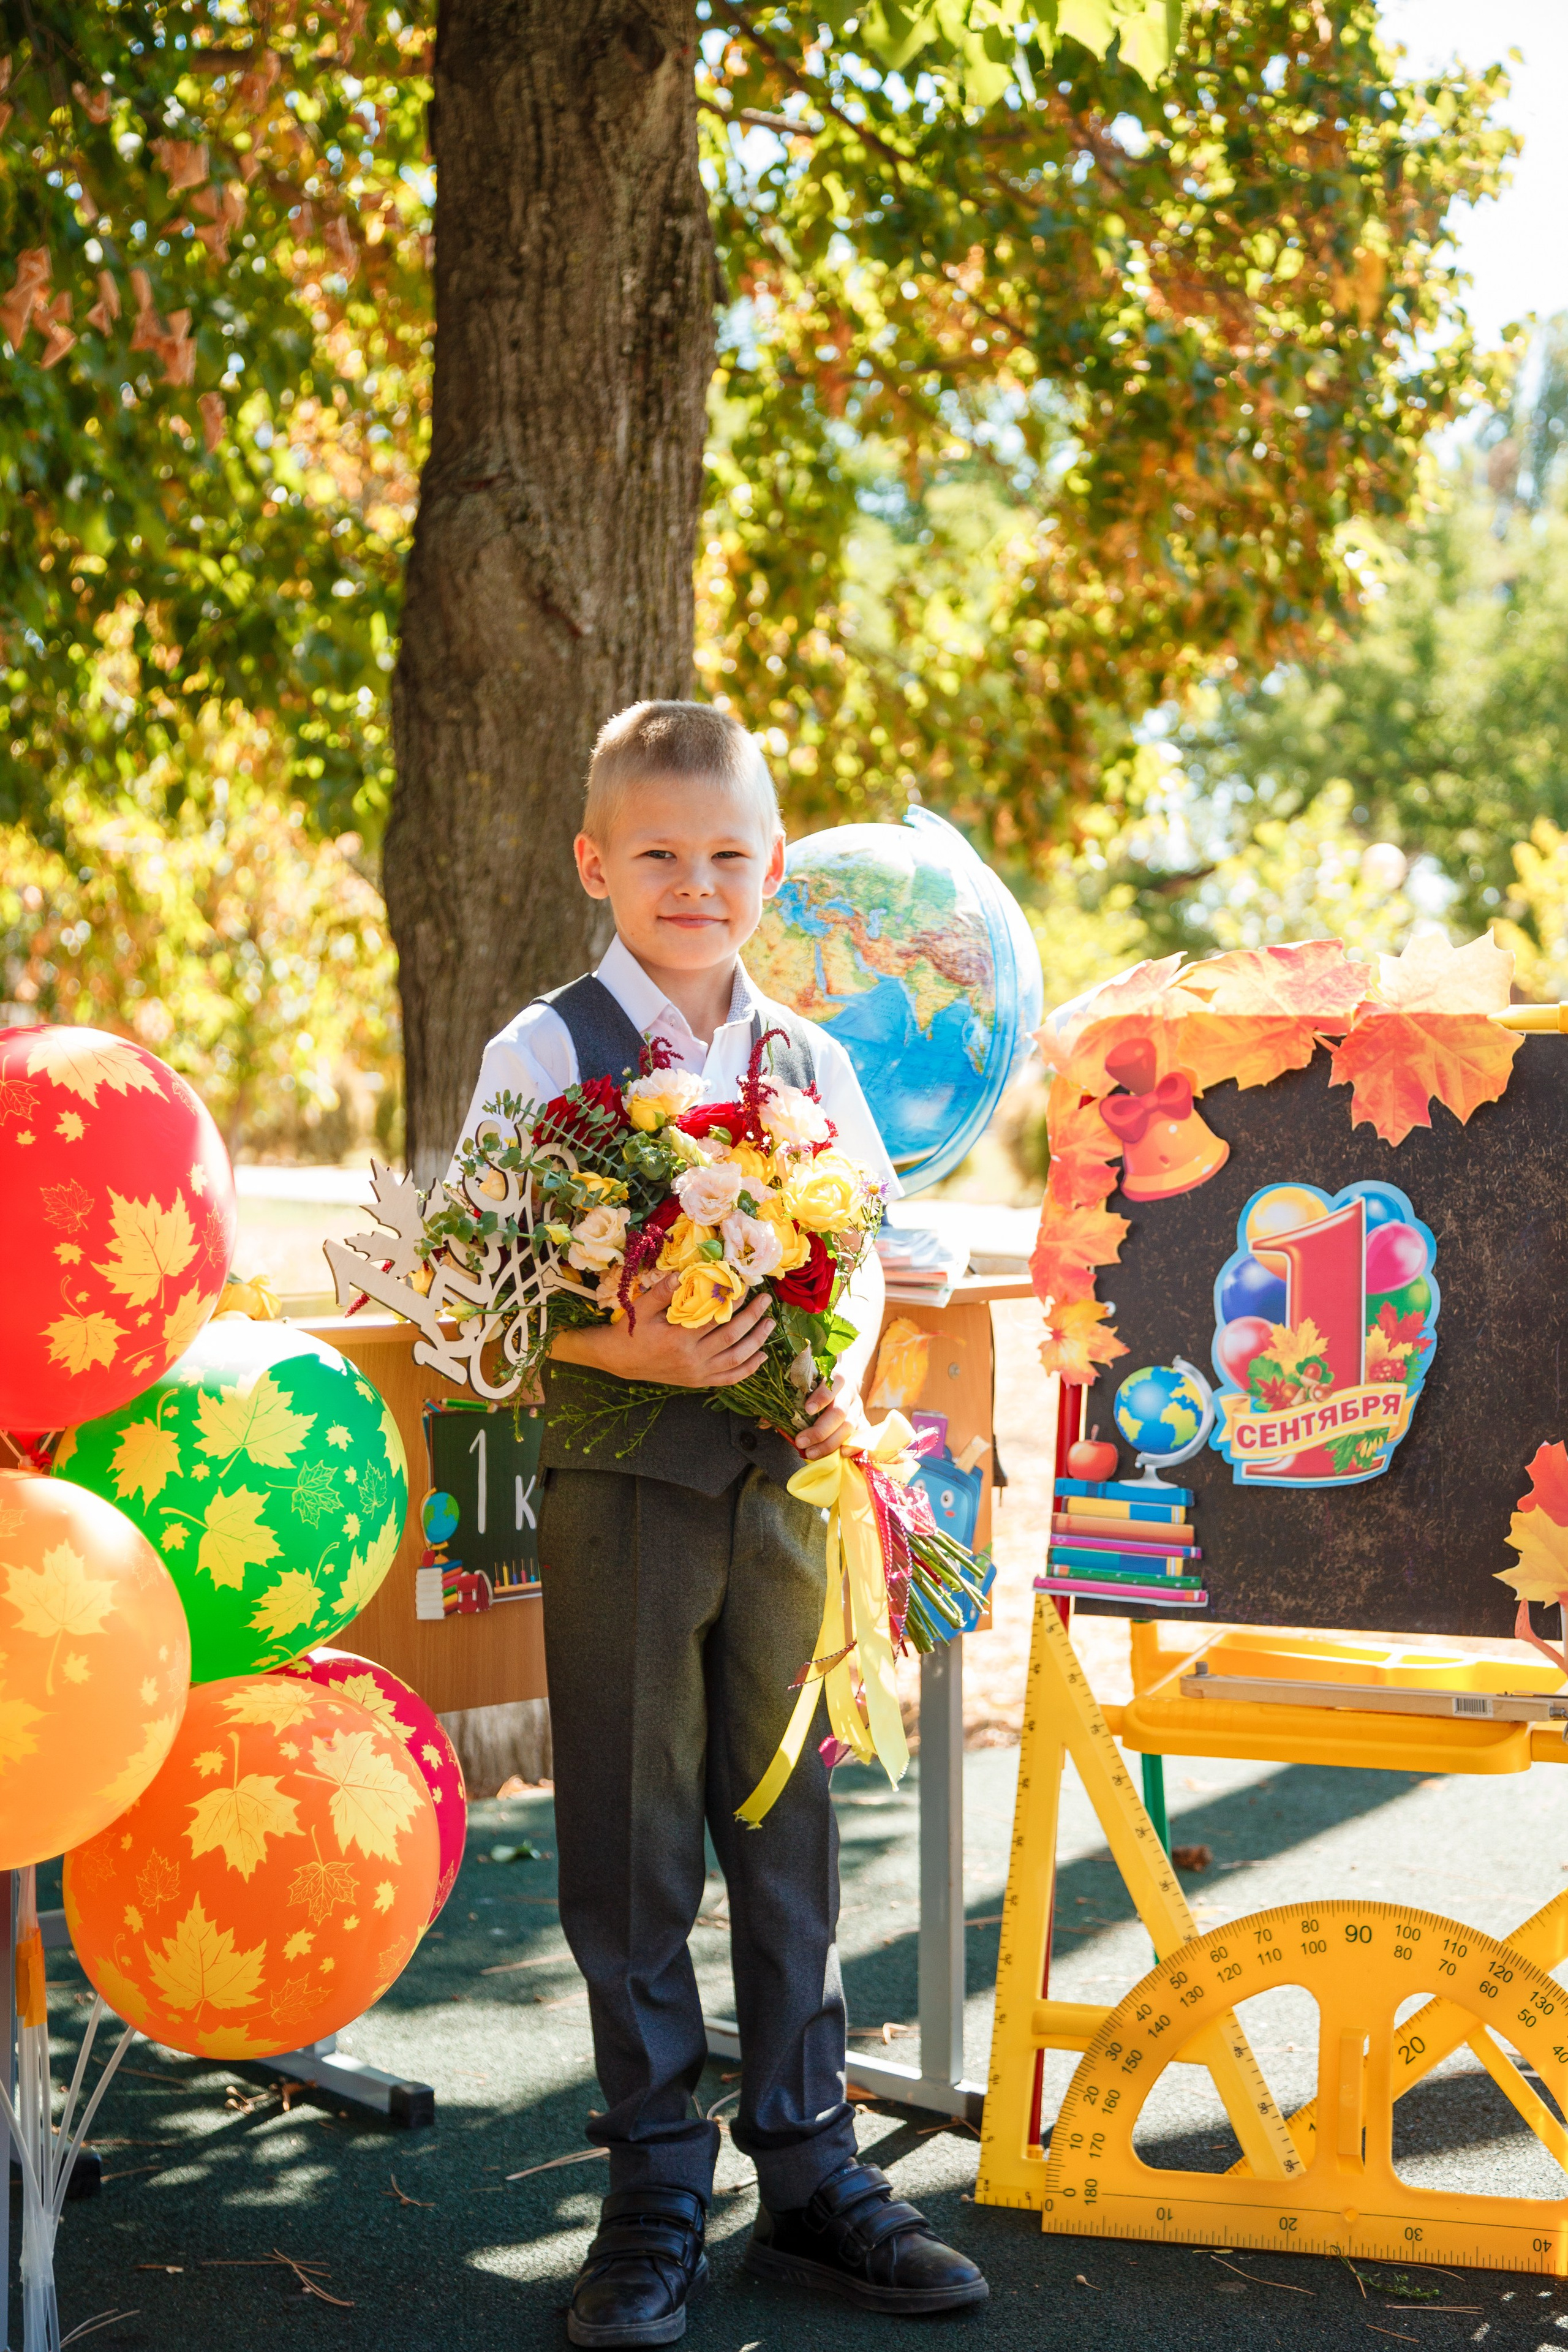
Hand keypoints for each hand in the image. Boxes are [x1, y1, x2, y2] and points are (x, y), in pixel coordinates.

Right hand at [551, 1272, 775, 1389]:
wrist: (620, 1360)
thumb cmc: (630, 1331)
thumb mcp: (641, 1309)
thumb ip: (661, 1292)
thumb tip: (681, 1274)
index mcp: (678, 1339)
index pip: (714, 1318)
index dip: (734, 1302)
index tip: (746, 1287)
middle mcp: (691, 1359)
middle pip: (731, 1337)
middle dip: (752, 1318)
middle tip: (766, 1301)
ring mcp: (697, 1373)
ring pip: (735, 1359)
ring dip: (756, 1341)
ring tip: (770, 1324)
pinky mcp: (698, 1382)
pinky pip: (729, 1378)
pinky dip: (748, 1369)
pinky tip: (761, 1356)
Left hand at [795, 1363, 875, 1460]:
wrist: (843, 1378)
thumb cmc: (818, 1381)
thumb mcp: (807, 1380)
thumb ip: (789, 1397)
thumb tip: (765, 1421)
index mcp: (834, 1376)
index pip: (831, 1385)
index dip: (821, 1397)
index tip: (807, 1409)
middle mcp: (848, 1392)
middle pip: (839, 1412)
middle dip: (820, 1430)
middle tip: (801, 1441)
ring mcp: (857, 1407)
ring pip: (849, 1426)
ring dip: (830, 1443)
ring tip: (811, 1453)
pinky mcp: (862, 1419)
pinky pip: (863, 1434)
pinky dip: (854, 1445)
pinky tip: (842, 1454)